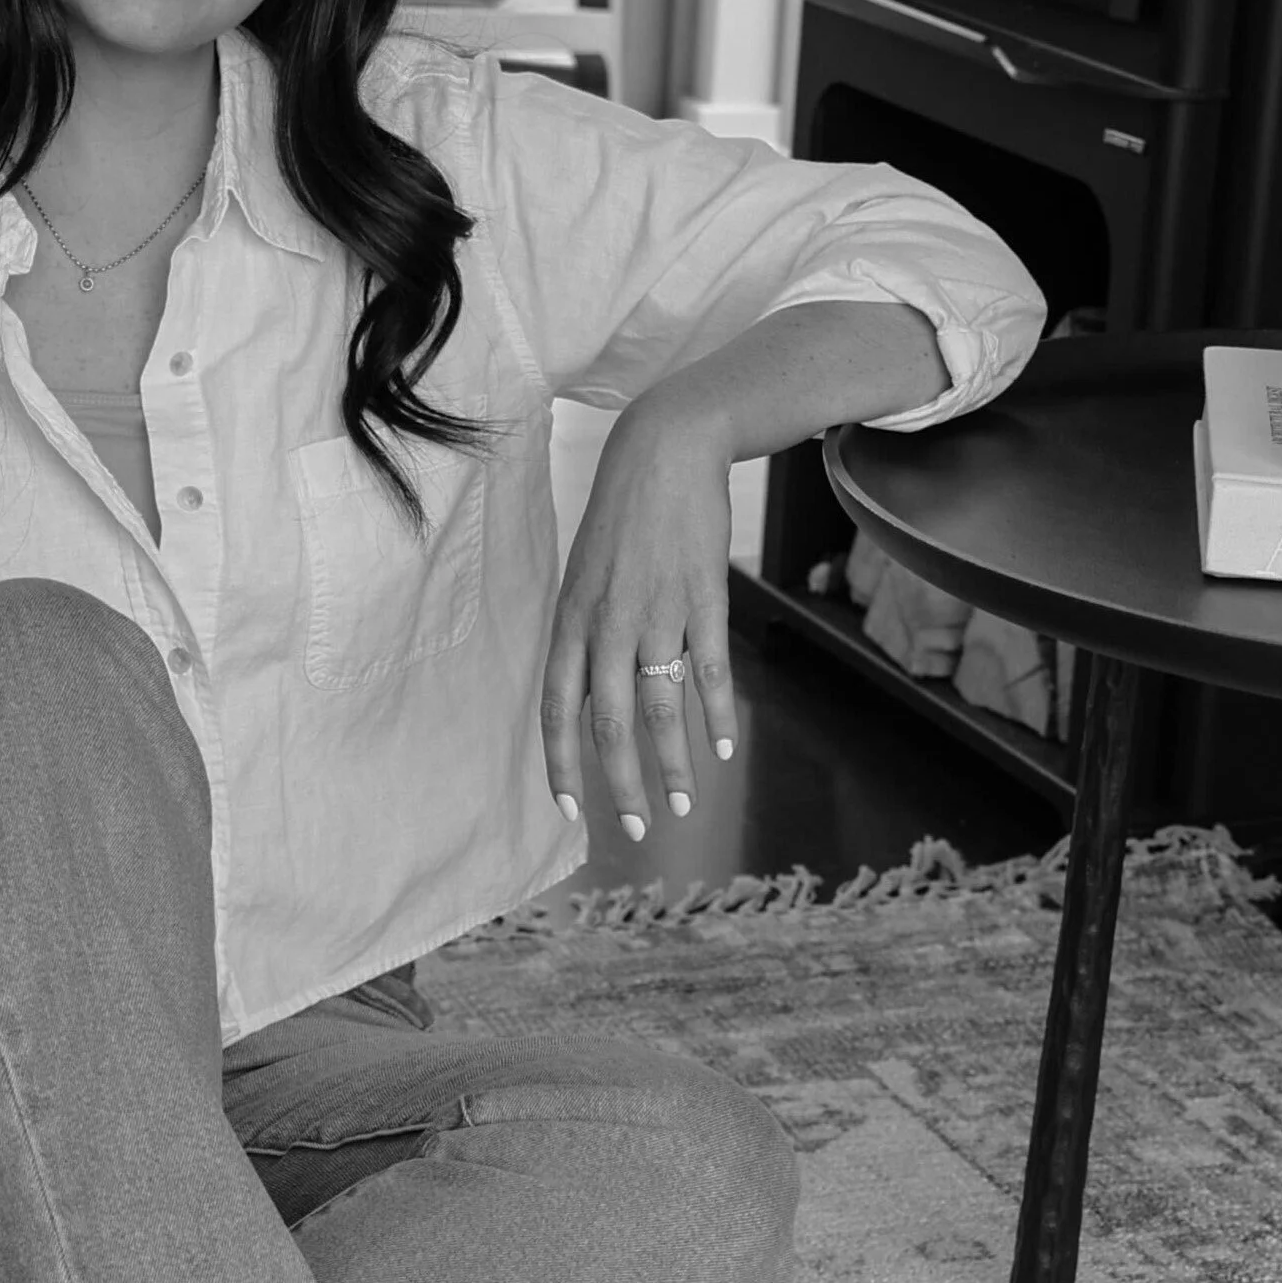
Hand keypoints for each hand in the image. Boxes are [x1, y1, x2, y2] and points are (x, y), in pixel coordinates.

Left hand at [540, 388, 738, 838]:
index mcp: (571, 619)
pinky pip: (710, 672)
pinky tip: (723, 750)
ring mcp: (657, 614)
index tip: (570, 808)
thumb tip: (584, 702)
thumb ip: (584, 640)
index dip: (563, 762)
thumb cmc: (619, 521)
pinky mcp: (703, 600)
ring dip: (673, 765)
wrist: (663, 453)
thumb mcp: (583, 578)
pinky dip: (717, 715)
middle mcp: (608, 623)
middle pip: (611, 723)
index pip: (558, 707)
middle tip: (638, 829)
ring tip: (684, 804)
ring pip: (663, 708)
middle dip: (624, 784)